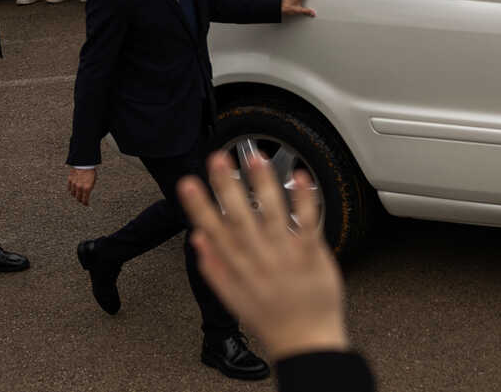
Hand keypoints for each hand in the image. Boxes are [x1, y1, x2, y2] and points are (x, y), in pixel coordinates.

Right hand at [68, 167, 96, 205]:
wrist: (84, 163)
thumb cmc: (90, 172)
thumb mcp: (93, 181)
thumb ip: (89, 189)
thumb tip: (86, 195)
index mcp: (87, 188)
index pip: (85, 200)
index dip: (85, 203)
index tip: (86, 204)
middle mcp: (80, 187)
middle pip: (78, 198)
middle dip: (80, 200)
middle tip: (82, 200)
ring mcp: (74, 184)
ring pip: (73, 194)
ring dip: (75, 195)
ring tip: (78, 194)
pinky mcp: (70, 180)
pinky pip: (69, 188)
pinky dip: (71, 190)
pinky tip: (74, 189)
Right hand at [177, 151, 346, 360]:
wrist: (305, 341)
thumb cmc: (271, 318)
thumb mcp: (233, 298)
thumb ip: (214, 268)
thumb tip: (197, 238)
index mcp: (237, 269)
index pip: (213, 231)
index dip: (198, 206)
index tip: (188, 183)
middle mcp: (258, 260)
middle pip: (240, 217)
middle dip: (227, 186)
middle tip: (218, 158)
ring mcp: (285, 257)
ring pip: (273, 214)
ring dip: (263, 184)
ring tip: (256, 158)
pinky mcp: (312, 256)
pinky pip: (308, 223)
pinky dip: (305, 200)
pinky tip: (301, 178)